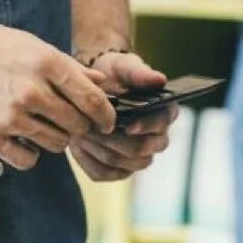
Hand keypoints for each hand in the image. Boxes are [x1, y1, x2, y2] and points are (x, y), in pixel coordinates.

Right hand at [0, 18, 116, 170]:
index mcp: (46, 62)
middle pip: (77, 125)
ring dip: (54, 139)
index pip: (94, 99)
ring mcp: (11, 116)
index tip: (106, 122)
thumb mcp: (27, 44)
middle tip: (70, 123)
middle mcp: (32, 90)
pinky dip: (29, 153)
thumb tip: (101, 83)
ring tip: (41, 125)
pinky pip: (27, 160)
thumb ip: (65, 66)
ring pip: (55, 144)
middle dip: (79, 127)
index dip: (106, 115)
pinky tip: (21, 138)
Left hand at [70, 50, 175, 181]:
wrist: (94, 87)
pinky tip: (78, 145)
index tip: (128, 126)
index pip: (161, 126)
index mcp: (164, 113)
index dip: (146, 127)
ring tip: (83, 134)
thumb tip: (159, 79)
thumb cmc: (114, 74)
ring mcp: (138, 157)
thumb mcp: (124, 67)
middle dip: (115, 142)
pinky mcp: (118, 169)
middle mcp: (156, 138)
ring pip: (123, 166)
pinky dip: (88, 161)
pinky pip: (104, 174)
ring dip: (100, 150)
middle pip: (142, 152)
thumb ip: (140, 73)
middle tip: (92, 128)